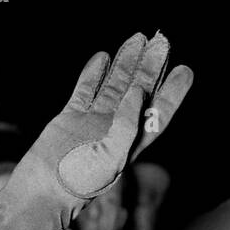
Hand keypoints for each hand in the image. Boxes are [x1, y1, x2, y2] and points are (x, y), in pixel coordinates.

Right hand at [0, 33, 192, 229]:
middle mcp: (116, 130)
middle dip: (152, 66)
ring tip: (138, 38)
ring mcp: (93, 122)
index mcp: (132, 142)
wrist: (43, 191)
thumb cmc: (80, 182)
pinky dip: (94, 73)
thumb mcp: (112, 157)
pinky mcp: (70, 117)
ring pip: (114, 86)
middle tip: (163, 40)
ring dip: (126, 63)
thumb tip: (138, 92)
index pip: (159, 111)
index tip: (186, 69)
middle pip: (140, 91)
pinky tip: (103, 56)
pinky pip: (86, 90)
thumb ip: (127, 125)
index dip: (174, 91)